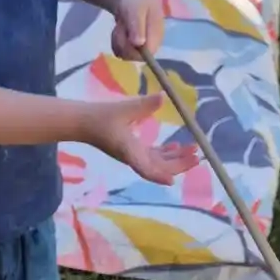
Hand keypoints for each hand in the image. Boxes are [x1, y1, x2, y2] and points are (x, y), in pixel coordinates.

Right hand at [83, 94, 199, 185]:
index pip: (144, 169)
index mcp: (128, 151)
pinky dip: (166, 154)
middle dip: (178, 165)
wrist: (82, 122)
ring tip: (193, 151)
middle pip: (158, 168)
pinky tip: (176, 146)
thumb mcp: (122, 109)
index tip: (171, 181)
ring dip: (175, 160)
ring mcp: (134, 154)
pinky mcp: (133, 149)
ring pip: (158, 163)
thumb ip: (144, 105)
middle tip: (197, 155)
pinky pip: (153, 156)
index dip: (158, 176)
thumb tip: (162, 98)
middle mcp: (133, 156)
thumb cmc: (100, 117)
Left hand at [110, 0, 165, 60]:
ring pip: (126, 55)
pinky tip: (120, 29)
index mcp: (157, 35)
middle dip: (123, 42)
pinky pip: (121, 51)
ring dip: (119, 40)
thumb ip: (137, 25)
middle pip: (134, 56)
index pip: (147, 54)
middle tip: (121, 26)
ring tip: (122, 25)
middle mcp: (152, 43)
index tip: (126, 36)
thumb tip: (139, 44)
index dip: (133, 49)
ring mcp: (143, 46)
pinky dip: (117, 41)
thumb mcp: (135, 9)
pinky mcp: (135, 46)